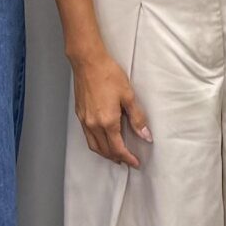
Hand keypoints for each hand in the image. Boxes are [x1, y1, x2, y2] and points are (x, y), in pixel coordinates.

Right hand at [71, 50, 149, 167]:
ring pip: (94, 146)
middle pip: (105, 150)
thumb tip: (145, 135)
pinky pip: (87, 137)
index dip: (128, 158)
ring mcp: (84, 121)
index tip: (135, 163)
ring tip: (116, 155)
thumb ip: (137, 118)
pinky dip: (96, 144)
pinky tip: (102, 140)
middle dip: (117, 158)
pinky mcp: (79, 115)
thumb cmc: (109, 75)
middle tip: (128, 161)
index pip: (118, 148)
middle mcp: (93, 125)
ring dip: (105, 153)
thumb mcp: (128, 96)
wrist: (88, 62)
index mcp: (107, 122)